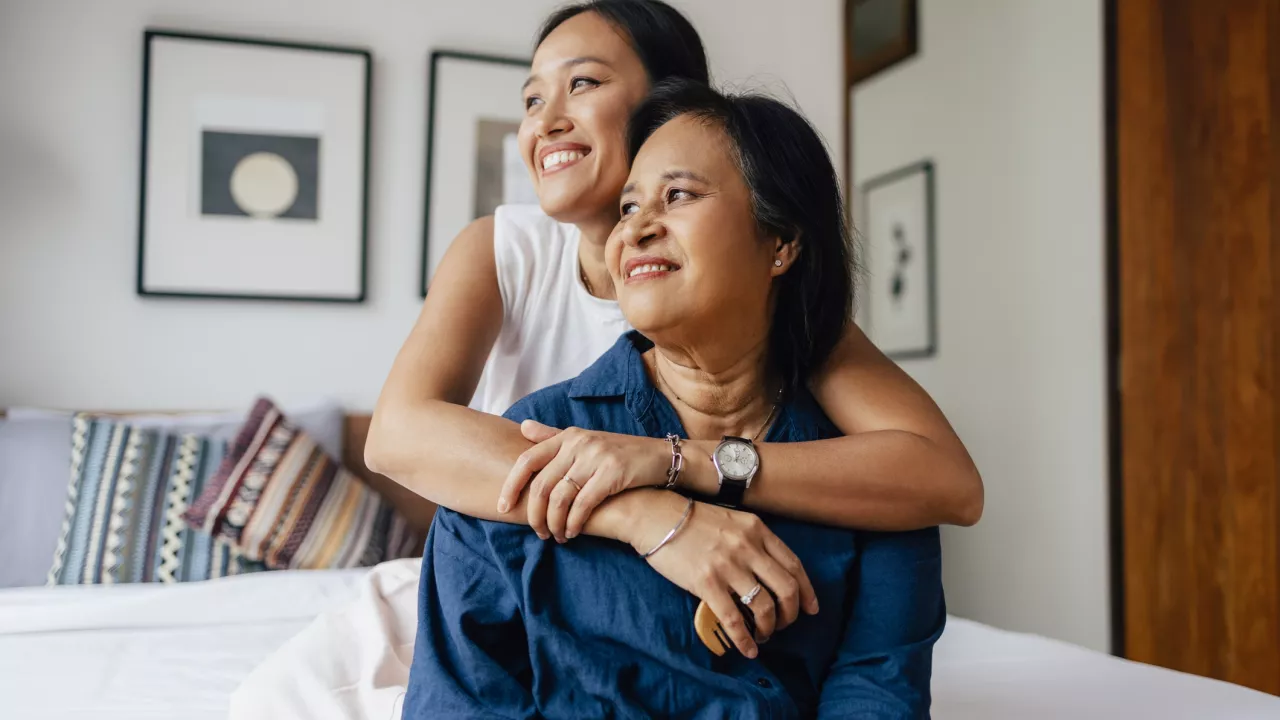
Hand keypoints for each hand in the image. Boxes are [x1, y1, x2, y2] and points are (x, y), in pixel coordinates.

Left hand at [498, 421, 670, 541]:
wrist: (660, 457)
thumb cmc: (619, 453)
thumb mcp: (585, 440)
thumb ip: (552, 436)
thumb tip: (522, 427)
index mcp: (568, 436)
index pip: (527, 460)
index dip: (511, 485)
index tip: (503, 507)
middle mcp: (579, 443)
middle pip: (541, 485)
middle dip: (535, 514)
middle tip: (538, 532)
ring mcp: (596, 457)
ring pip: (560, 497)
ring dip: (554, 523)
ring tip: (556, 536)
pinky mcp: (613, 473)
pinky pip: (583, 504)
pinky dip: (574, 523)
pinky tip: (573, 533)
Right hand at [622, 491, 819, 658]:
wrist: (655, 516)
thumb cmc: (691, 519)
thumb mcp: (732, 520)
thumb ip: (753, 540)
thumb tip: (769, 570)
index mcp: (757, 530)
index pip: (794, 565)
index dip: (807, 591)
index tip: (811, 608)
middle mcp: (748, 547)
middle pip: (786, 588)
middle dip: (791, 613)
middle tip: (785, 624)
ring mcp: (728, 565)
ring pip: (764, 606)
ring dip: (769, 627)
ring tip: (764, 635)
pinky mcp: (707, 583)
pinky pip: (734, 619)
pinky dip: (745, 639)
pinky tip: (747, 649)